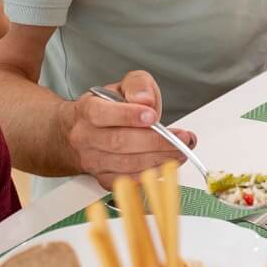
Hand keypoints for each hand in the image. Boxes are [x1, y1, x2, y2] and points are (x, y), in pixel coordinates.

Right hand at [62, 70, 194, 188]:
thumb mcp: (124, 86)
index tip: (153, 116)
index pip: (103, 114)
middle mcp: (86, 137)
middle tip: (181, 138)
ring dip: (159, 159)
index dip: (129, 116)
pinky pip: (129, 180)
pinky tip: (168, 164)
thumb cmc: (109, 107)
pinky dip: (151, 174)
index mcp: (88, 110)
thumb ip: (138, 86)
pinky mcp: (103, 178)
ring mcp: (93, 160)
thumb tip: (145, 99)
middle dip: (155, 141)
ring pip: (126, 164)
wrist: (85, 130)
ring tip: (180, 150)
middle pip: (119, 143)